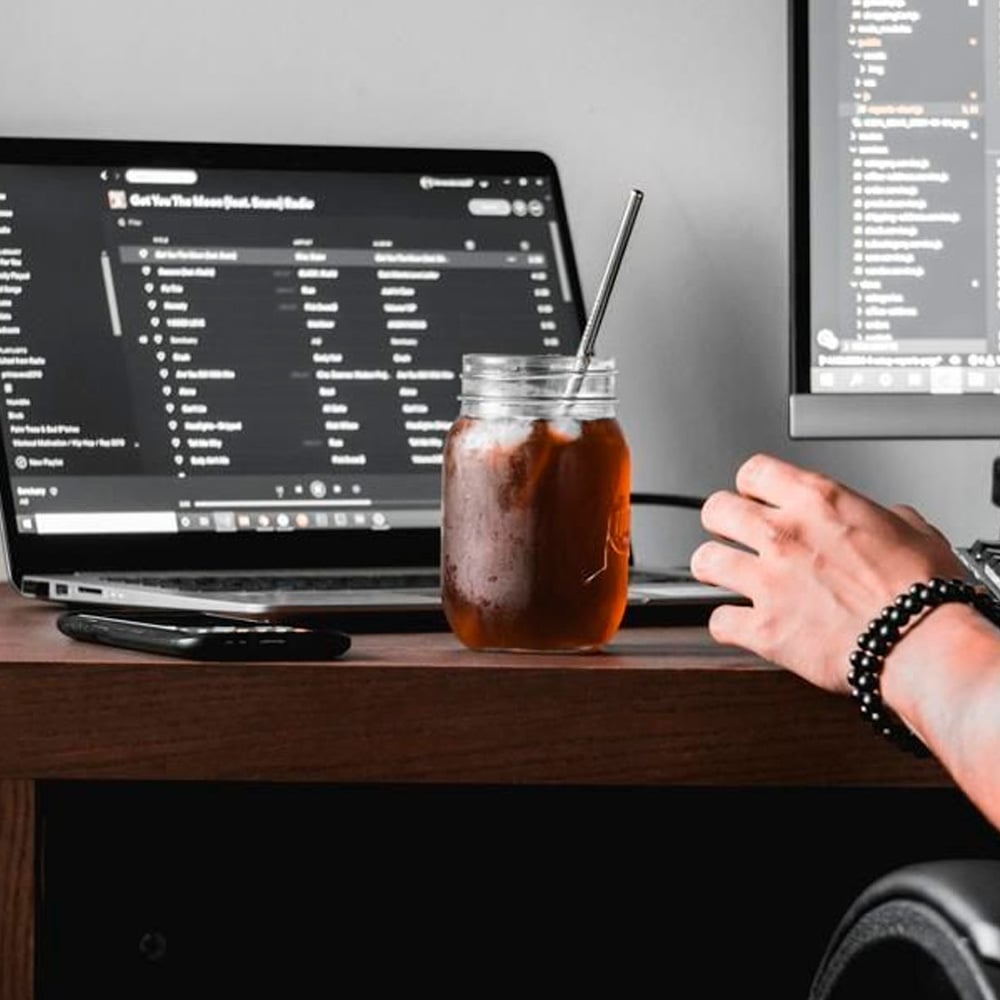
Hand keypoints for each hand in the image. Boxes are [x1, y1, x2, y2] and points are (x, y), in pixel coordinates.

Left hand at [690, 453, 965, 692]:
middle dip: (721, 522)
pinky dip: (726, 625)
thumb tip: (885, 519)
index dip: (752, 487)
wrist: (922, 643)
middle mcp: (784, 535)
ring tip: (723, 575)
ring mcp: (768, 581)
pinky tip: (738, 624)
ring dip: (713, 569)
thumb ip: (884, 518)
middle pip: (717, 510)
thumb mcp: (914, 532)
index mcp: (818, 501)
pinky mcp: (764, 628)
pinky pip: (719, 621)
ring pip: (705, 560)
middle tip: (731, 534)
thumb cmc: (924, 592)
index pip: (755, 472)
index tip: (756, 498)